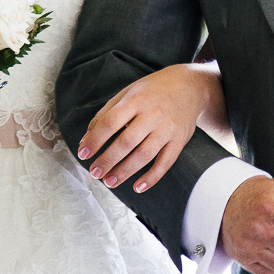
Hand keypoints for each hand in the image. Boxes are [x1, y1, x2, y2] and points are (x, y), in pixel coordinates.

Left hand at [77, 63, 223, 191]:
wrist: (190, 86)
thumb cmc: (151, 91)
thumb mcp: (127, 93)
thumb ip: (105, 114)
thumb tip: (86, 139)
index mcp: (135, 100)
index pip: (110, 122)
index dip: (95, 139)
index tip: (83, 153)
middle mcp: (152, 115)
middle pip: (126, 142)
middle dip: (108, 160)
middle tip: (94, 173)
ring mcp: (167, 129)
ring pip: (144, 154)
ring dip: (125, 171)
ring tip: (109, 182)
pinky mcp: (179, 141)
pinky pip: (165, 162)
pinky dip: (152, 177)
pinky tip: (137, 187)